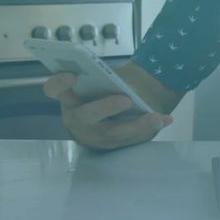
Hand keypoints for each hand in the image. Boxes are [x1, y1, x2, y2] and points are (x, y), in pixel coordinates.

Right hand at [42, 72, 172, 150]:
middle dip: (106, 107)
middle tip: (126, 100)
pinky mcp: (111, 144)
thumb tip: (121, 78)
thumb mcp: (99, 81)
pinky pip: (130, 139)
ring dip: (137, 125)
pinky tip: (165, 119)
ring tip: (156, 117)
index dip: (59, 84)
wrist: (112, 112)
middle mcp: (76, 118)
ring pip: (114, 133)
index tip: (72, 75)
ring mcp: (93, 135)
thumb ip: (102, 77)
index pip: (54, 90)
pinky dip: (149, 127)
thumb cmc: (101, 91)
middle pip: (86, 115)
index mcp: (69, 97)